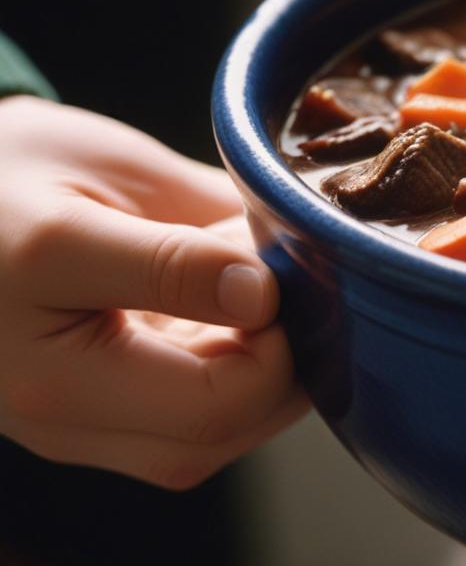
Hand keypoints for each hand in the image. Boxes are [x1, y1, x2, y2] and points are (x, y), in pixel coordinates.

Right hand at [0, 97, 306, 489]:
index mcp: (54, 372)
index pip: (215, 406)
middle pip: (223, 432)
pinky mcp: (98, 410)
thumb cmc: (1, 175)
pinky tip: (230, 304)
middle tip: (291, 280)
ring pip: (217, 435)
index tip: (283, 274)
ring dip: (266, 368)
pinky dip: (237, 367)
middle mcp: (65, 418)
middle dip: (284, 360)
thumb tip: (263, 296)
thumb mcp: (84, 194)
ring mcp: (82, 420)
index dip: (279, 348)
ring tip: (257, 285)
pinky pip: (191, 419)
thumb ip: (173, 257)